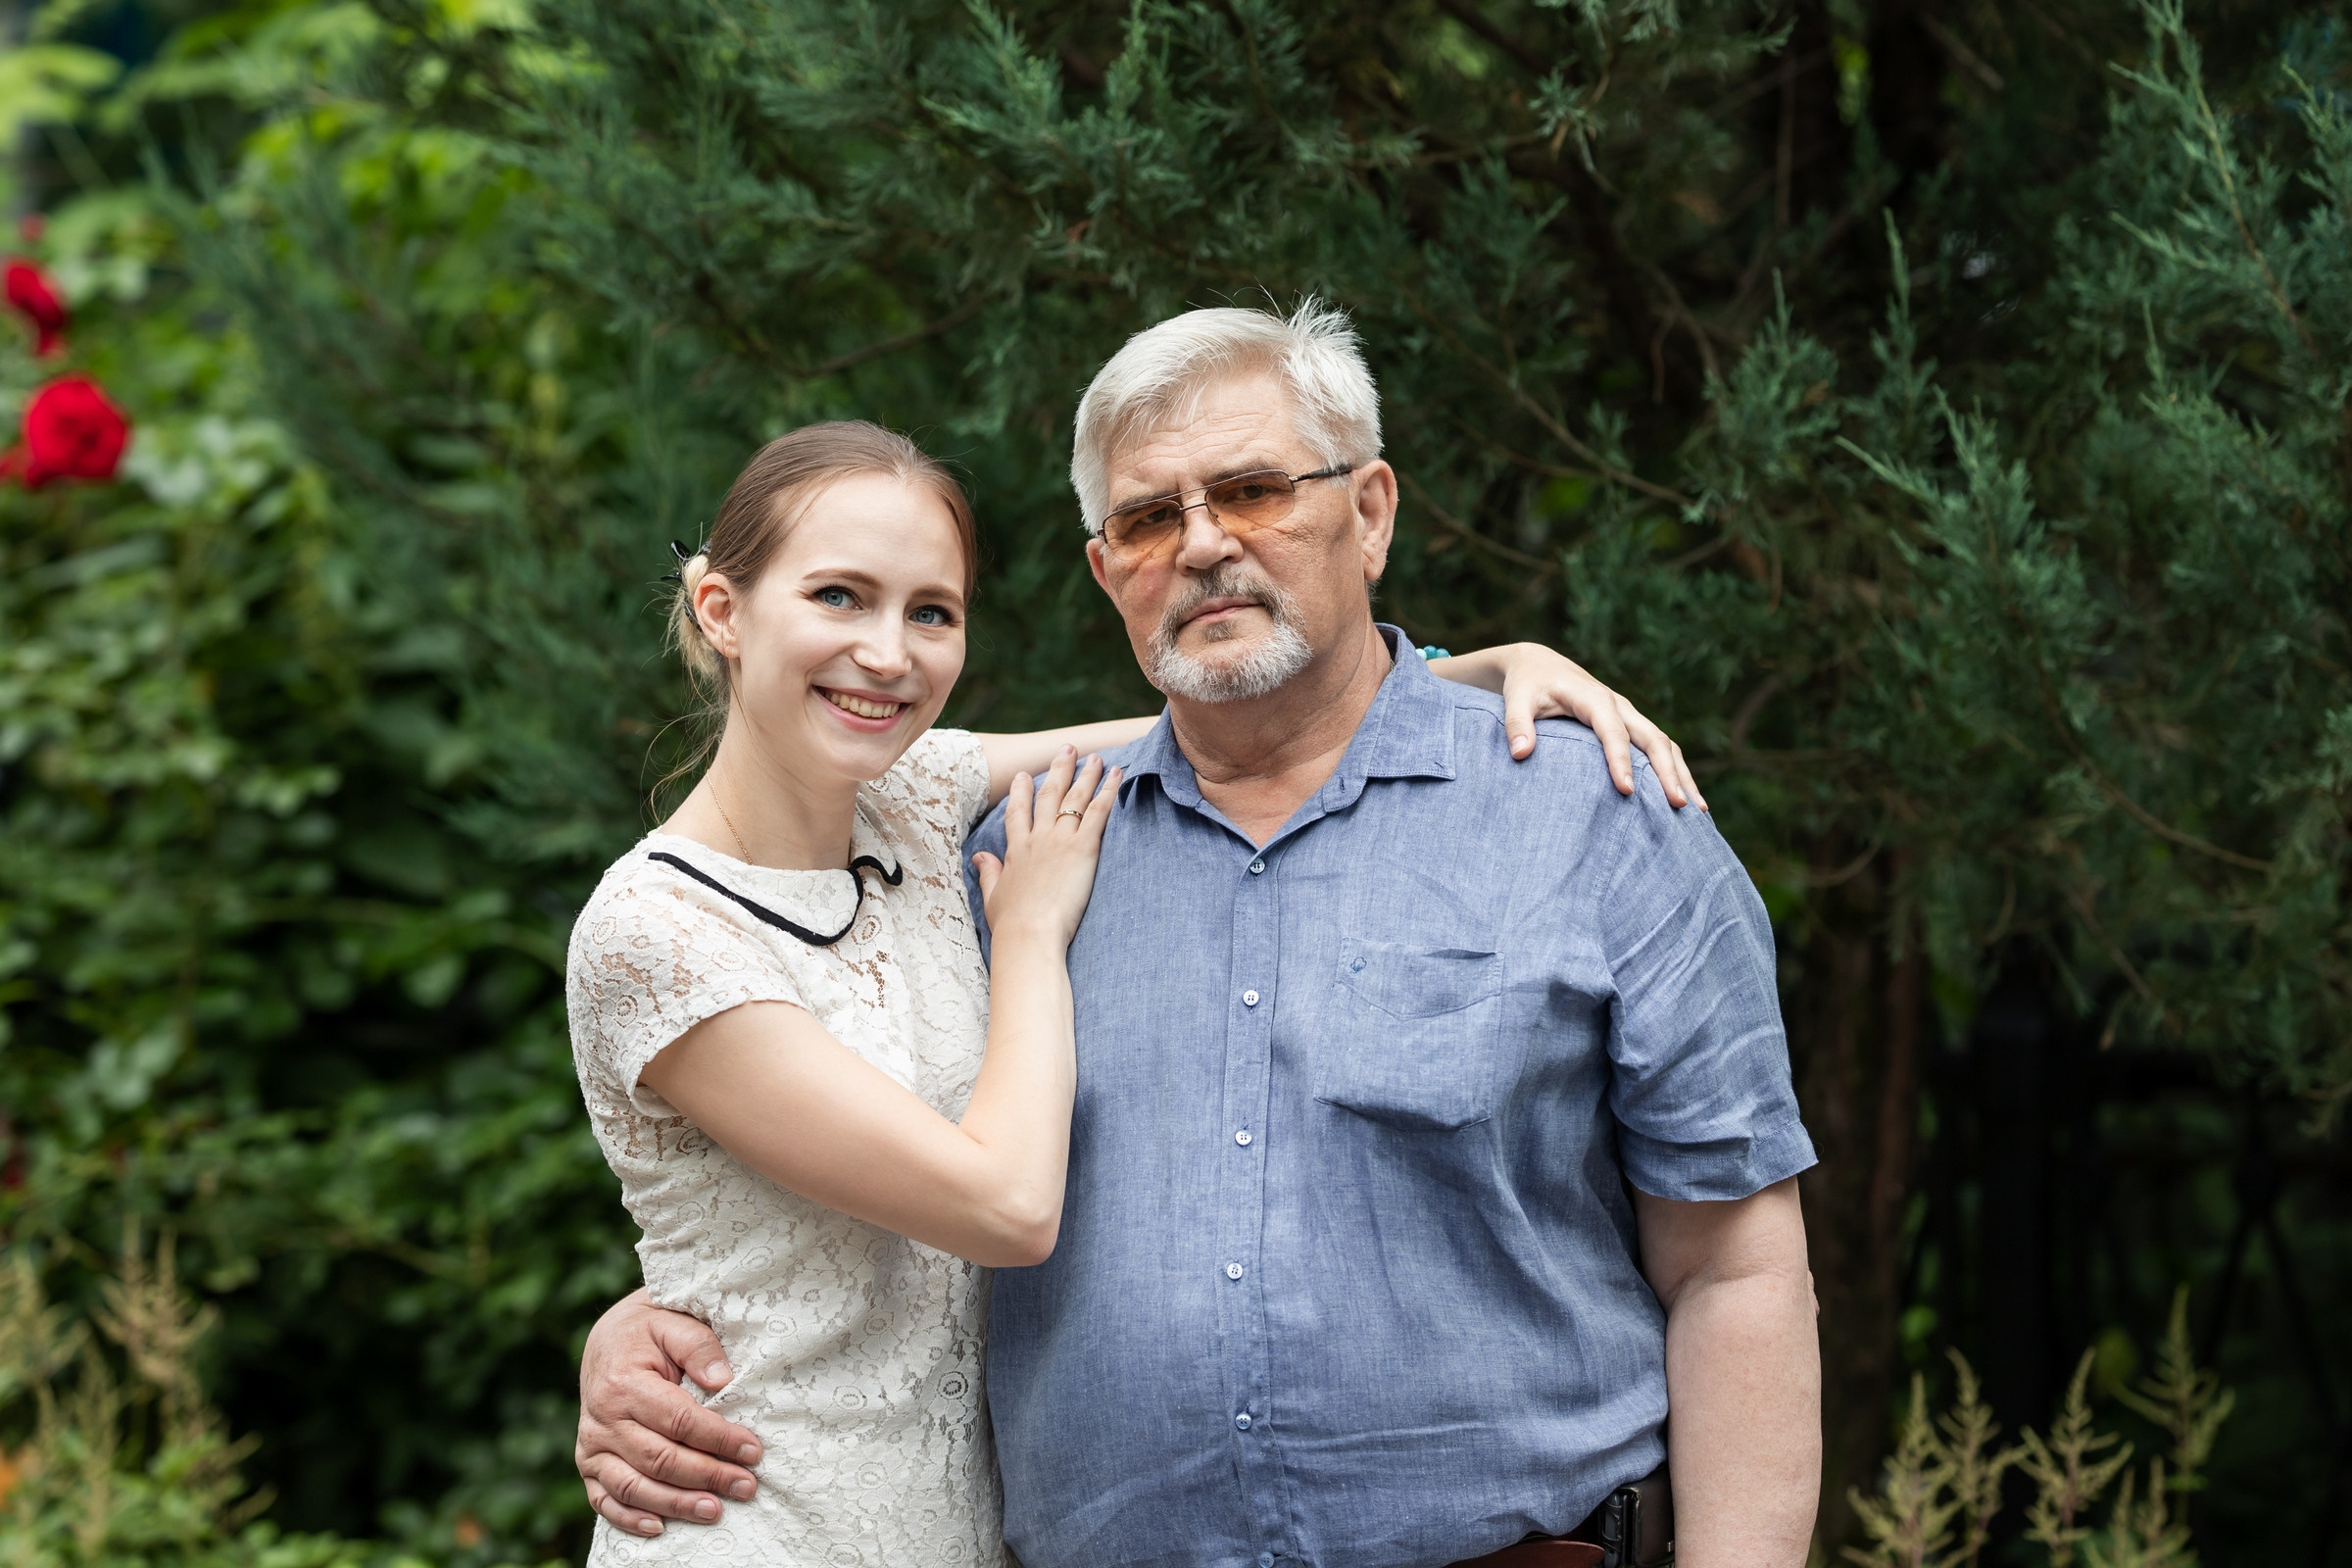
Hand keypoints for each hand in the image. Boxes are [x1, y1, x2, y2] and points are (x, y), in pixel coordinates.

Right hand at [576, 1289, 763, 1535]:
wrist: (608, 1338)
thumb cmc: (650, 1329)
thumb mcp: (674, 1322)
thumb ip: (699, 1346)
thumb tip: (723, 1380)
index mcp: (623, 1382)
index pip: (679, 1420)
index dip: (718, 1438)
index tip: (753, 1450)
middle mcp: (602, 1419)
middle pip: (660, 1458)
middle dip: (707, 1475)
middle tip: (746, 1485)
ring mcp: (592, 1445)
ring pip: (634, 1485)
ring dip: (676, 1503)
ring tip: (715, 1511)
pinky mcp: (588, 1463)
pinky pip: (604, 1499)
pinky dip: (628, 1518)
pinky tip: (659, 1527)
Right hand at [970, 745, 1117, 945]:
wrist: (1029, 934)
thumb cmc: (1011, 925)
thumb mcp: (993, 897)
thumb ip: (989, 873)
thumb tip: (979, 856)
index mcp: (1015, 851)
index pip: (1018, 812)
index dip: (1021, 791)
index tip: (1024, 775)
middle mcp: (1037, 839)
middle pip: (1048, 795)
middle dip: (1058, 770)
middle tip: (1067, 749)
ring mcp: (1060, 840)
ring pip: (1075, 798)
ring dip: (1086, 774)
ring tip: (1095, 757)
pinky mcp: (1083, 849)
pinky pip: (1098, 812)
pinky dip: (1109, 791)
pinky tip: (1117, 775)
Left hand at [1491, 644, 1705, 809]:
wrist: (1539, 664)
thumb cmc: (1527, 684)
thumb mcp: (1515, 700)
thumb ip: (1516, 725)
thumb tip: (1520, 754)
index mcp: (1594, 698)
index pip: (1612, 731)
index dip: (1620, 760)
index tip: (1626, 790)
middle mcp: (1619, 705)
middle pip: (1652, 738)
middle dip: (1667, 771)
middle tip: (1679, 805)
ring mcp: (1629, 715)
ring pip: (1664, 743)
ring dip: (1681, 774)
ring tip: (1697, 810)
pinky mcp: (1631, 724)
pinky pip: (1659, 747)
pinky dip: (1674, 770)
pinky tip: (1686, 796)